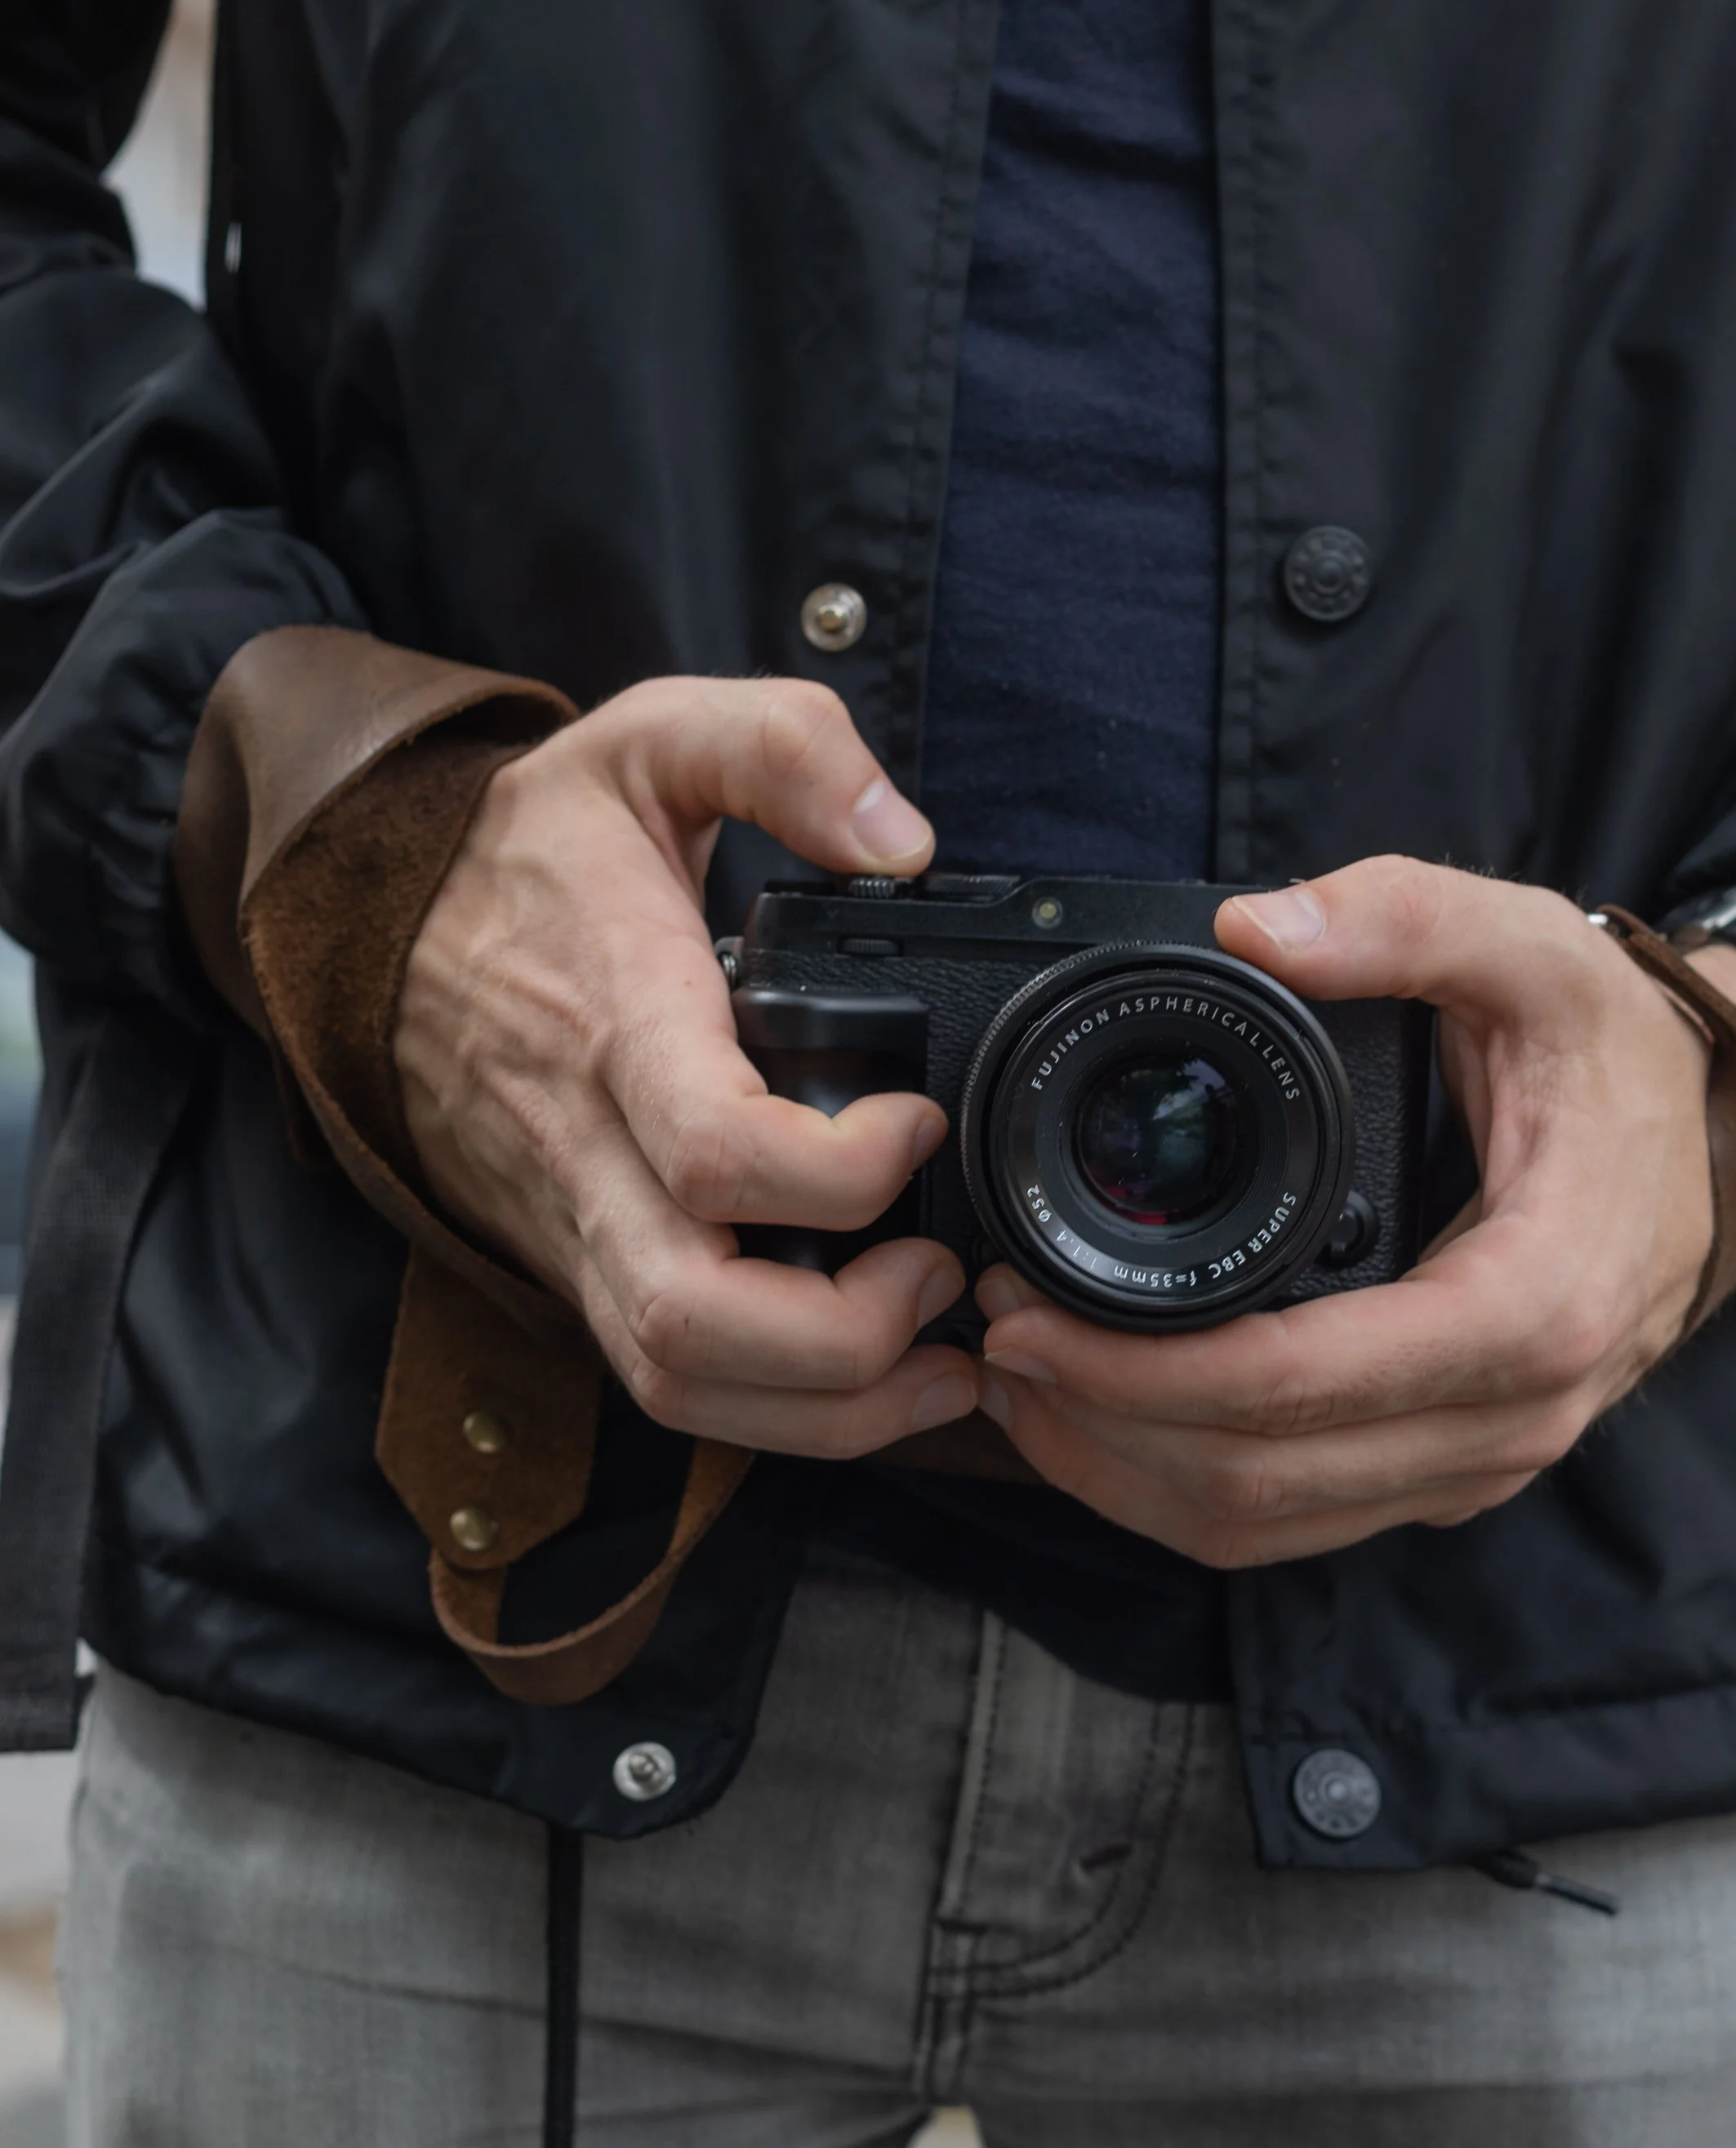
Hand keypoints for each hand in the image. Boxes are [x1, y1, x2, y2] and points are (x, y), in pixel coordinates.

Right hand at [394, 678, 978, 1454]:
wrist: (379, 923)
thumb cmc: (535, 846)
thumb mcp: (653, 736)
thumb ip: (784, 747)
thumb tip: (903, 837)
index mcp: (616, 1021)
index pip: (711, 1149)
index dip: (840, 1171)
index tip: (919, 1125)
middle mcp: (584, 1151)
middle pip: (690, 1316)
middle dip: (842, 1338)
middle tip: (943, 1272)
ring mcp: (574, 1224)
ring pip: (676, 1379)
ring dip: (824, 1407)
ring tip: (937, 1354)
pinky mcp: (580, 1263)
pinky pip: (666, 1380)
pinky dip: (777, 1411)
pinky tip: (873, 1375)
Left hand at [974, 858, 1735, 1567]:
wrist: (1706, 1135)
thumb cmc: (1620, 1055)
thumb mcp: (1536, 950)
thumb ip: (1406, 917)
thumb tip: (1258, 926)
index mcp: (1531, 1305)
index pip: (1303, 1388)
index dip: (1144, 1373)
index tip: (1031, 1316)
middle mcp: (1510, 1414)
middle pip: (1264, 1483)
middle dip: (1103, 1425)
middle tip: (994, 1336)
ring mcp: (1479, 1457)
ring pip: (1267, 1527)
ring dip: (1122, 1473)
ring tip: (1015, 1384)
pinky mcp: (1446, 1466)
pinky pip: (1296, 1519)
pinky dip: (1177, 1486)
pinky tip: (1099, 1419)